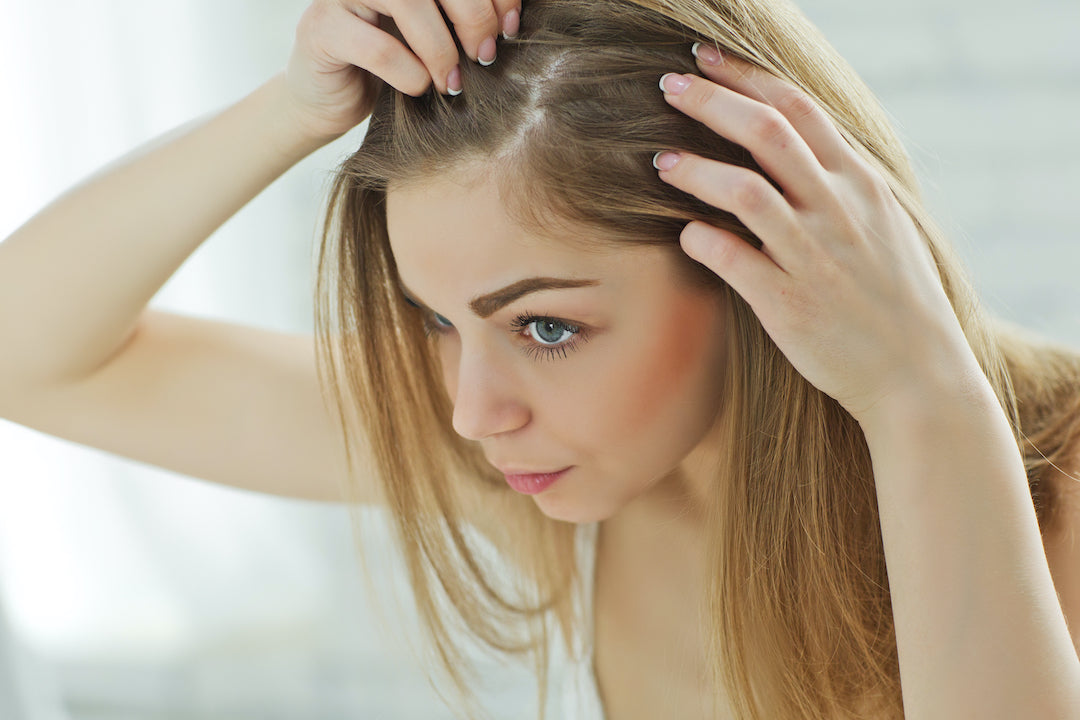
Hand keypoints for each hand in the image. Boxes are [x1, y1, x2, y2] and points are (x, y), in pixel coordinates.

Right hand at [282, 0, 520, 139]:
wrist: (334, 99)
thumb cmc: (395, 66)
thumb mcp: (437, 38)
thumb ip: (464, 19)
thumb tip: (510, 22)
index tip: (510, 27)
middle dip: (473, 15)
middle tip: (484, 55)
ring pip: (407, 2)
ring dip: (441, 48)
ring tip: (451, 83)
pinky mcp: (321, 29)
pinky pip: (377, 47)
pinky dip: (408, 74)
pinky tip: (418, 90)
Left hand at [654, 48, 981, 424]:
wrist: (916, 374)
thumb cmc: (893, 296)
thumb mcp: (884, 222)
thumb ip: (841, 180)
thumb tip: (795, 141)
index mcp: (861, 183)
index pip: (799, 108)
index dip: (746, 77)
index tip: (704, 59)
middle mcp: (839, 211)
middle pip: (767, 133)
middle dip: (712, 102)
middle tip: (666, 88)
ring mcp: (815, 257)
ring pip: (745, 192)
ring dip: (695, 170)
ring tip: (660, 161)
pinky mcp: (790, 305)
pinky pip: (734, 260)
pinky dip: (702, 239)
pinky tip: (684, 232)